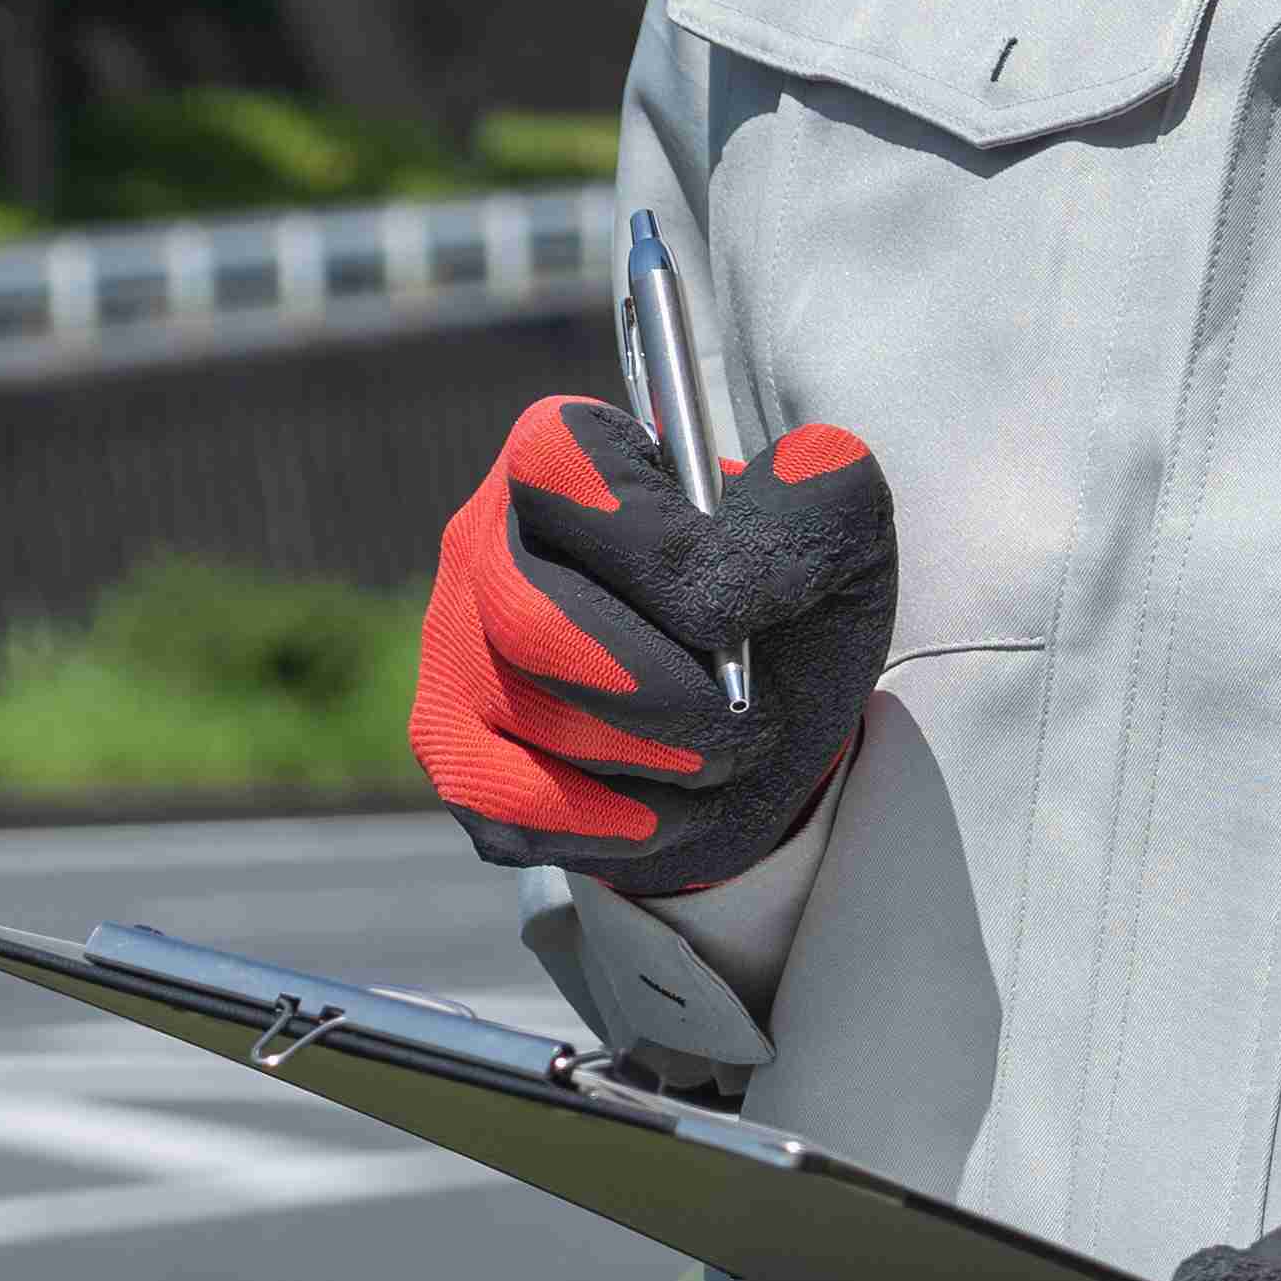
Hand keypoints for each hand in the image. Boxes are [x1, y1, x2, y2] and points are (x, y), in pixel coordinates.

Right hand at [408, 395, 896, 896]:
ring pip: (522, 712)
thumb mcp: (831, 546)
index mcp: (568, 459)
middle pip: (529, 615)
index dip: (655, 549)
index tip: (736, 619)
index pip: (562, 467)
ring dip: (649, 758)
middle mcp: (488, 540)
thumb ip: (823, 494)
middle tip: (744, 725)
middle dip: (659, 693)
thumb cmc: (775, 623)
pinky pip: (501, 796)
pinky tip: (658, 817)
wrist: (751, 741)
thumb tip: (791, 484)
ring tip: (715, 761)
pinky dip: (601, 821)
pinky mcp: (448, 743)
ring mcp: (453, 644)